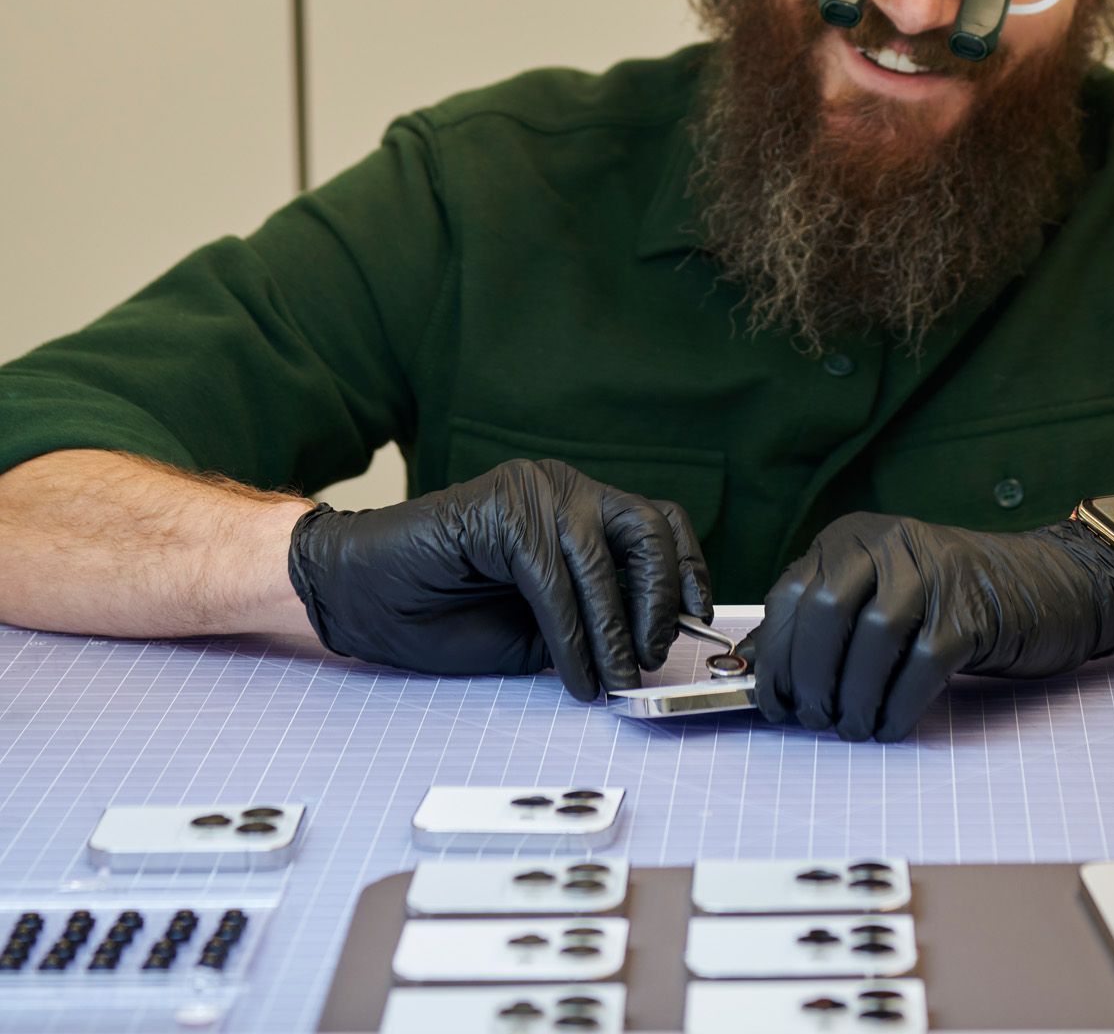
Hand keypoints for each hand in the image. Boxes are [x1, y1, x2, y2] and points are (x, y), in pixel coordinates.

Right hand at [286, 458, 710, 697]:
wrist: (363, 596)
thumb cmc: (447, 612)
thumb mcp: (541, 627)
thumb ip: (590, 626)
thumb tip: (647, 654)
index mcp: (578, 507)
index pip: (658, 523)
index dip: (686, 570)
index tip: (695, 621)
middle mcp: (562, 488)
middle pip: (647, 529)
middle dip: (659, 600)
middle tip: (649, 657)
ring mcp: (533, 492)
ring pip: (604, 559)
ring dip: (615, 632)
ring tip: (613, 680)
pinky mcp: (502, 509)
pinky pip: (556, 578)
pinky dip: (572, 636)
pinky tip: (574, 675)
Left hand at [745, 511, 1113, 740]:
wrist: (1048, 587)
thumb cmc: (951, 601)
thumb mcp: (878, 596)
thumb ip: (821, 623)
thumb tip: (755, 667)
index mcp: (853, 537)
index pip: (791, 593)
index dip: (775, 657)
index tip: (774, 704)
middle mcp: (889, 543)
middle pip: (824, 611)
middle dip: (809, 678)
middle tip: (815, 720)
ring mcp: (933, 573)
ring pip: (870, 637)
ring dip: (853, 697)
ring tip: (854, 728)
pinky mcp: (972, 612)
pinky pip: (921, 664)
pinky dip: (897, 705)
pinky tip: (890, 725)